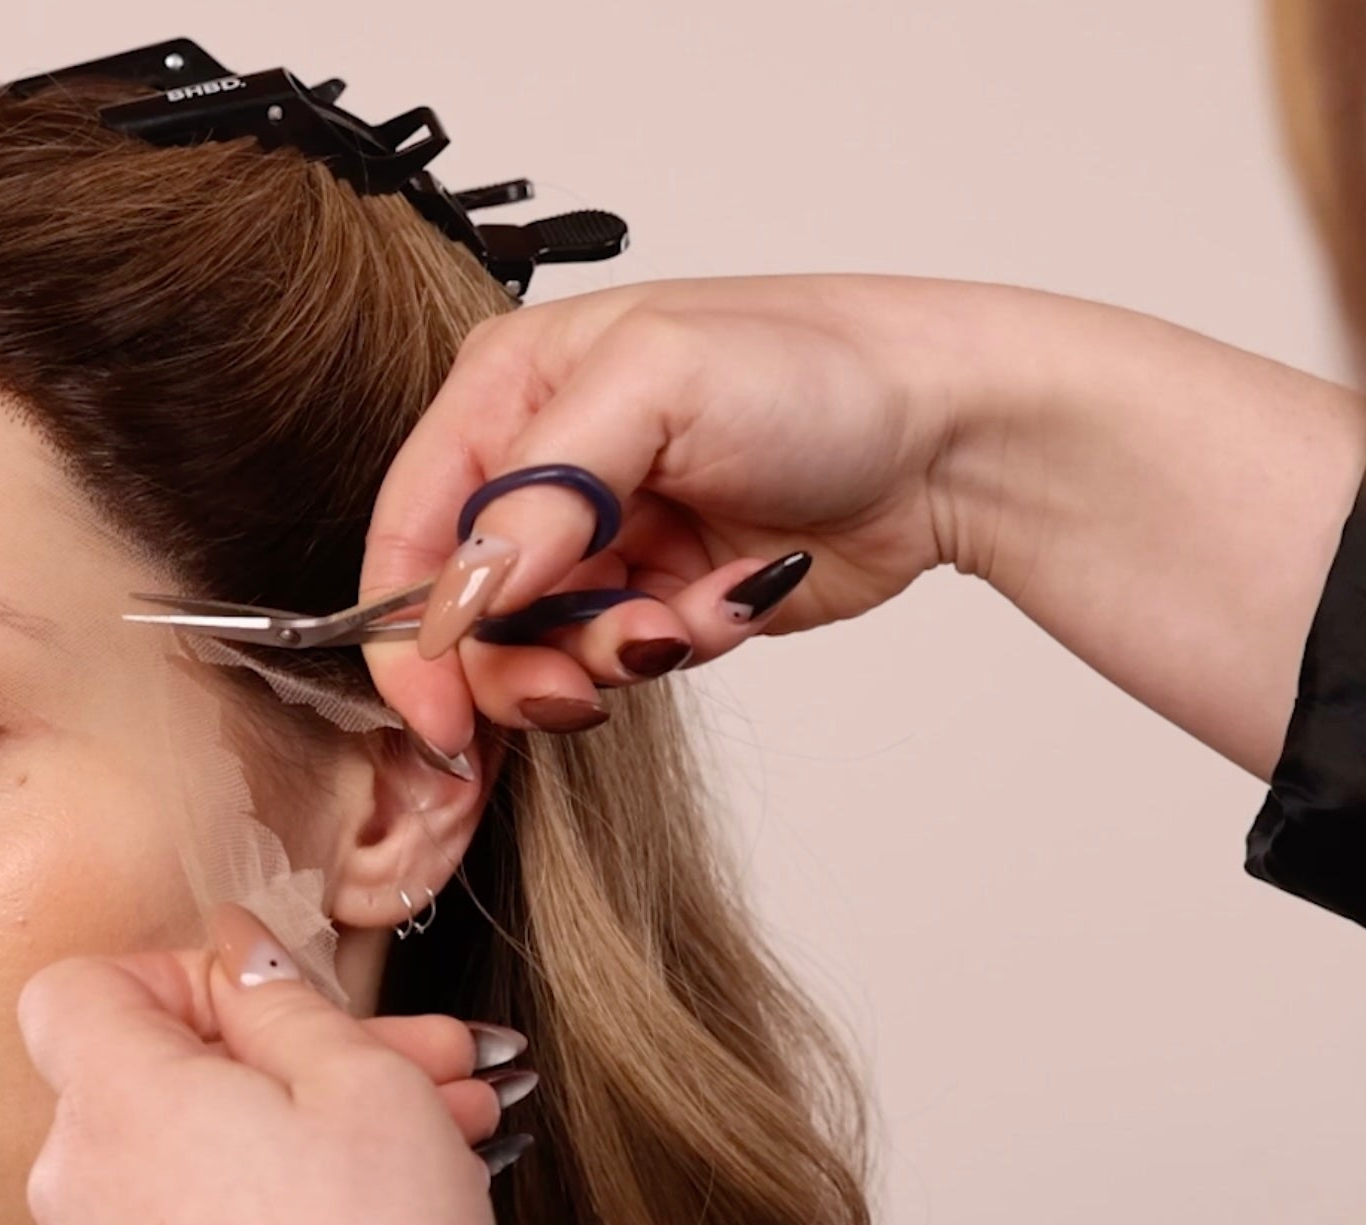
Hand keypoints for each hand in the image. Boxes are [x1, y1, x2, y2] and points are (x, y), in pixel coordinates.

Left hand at [16, 904, 514, 1224]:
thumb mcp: (362, 1089)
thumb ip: (285, 996)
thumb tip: (237, 948)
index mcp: (112, 1098)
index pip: (81, 983)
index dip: (180, 972)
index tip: (281, 1002)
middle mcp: (75, 1181)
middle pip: (161, 1069)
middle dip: (298, 1051)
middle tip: (429, 1060)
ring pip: (196, 1150)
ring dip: (310, 1127)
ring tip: (445, 1136)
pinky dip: (278, 1205)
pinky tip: (389, 1218)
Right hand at [365, 275, 1365, 774]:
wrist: (955, 433)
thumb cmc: (820, 369)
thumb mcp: (659, 390)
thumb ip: (541, 488)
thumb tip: (460, 589)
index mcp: (511, 388)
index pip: (411, 524)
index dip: (410, 629)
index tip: (437, 714)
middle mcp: (543, 464)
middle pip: (464, 609)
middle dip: (520, 661)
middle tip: (582, 681)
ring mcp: (602, 535)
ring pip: (539, 650)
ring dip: (606, 658)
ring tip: (678, 626)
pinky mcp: (659, 594)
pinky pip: (621, 662)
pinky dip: (674, 649)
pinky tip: (730, 601)